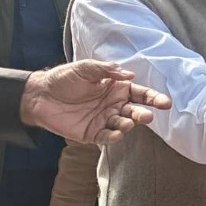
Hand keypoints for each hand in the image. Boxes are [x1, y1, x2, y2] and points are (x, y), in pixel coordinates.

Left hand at [20, 61, 171, 144]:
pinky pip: (107, 137)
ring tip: (127, 123)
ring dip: (128, 125)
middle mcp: (114, 105)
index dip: (154, 98)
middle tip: (146, 116)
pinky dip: (114, 137)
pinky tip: (117, 134)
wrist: (40, 95)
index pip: (140, 94)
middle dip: (143, 114)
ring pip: (123, 124)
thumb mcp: (86, 68)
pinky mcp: (92, 133)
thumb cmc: (64, 78)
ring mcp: (104, 120)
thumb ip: (107, 70)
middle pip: (135, 111)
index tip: (165, 103)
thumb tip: (130, 75)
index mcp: (116, 88)